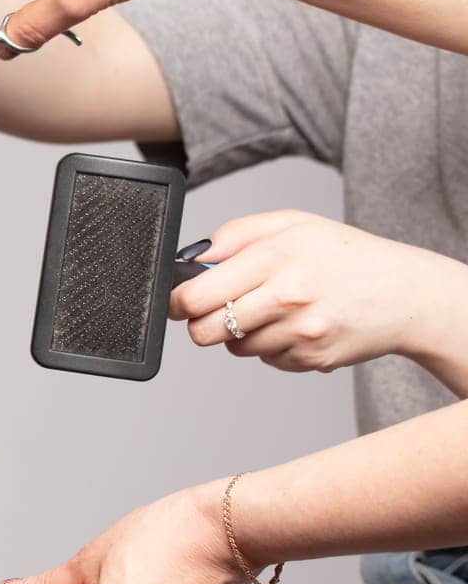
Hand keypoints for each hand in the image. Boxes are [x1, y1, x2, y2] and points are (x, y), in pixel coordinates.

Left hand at [168, 211, 467, 387]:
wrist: (405, 293)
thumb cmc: (345, 255)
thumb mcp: (293, 224)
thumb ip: (236, 234)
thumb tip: (191, 257)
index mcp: (276, 257)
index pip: (196, 296)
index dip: (177, 301)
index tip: (178, 299)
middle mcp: (287, 296)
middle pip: (205, 332)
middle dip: (202, 322)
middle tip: (218, 309)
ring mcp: (299, 332)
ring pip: (234, 347)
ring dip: (241, 333)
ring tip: (273, 310)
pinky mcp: (310, 359)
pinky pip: (265, 359)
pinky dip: (271, 346)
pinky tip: (297, 325)